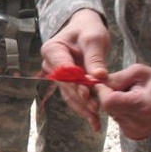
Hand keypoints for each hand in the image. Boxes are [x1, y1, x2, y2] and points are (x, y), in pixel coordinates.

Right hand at [41, 8, 110, 130]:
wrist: (86, 30)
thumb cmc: (88, 30)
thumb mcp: (94, 39)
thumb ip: (95, 58)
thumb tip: (99, 76)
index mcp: (53, 50)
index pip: (62, 68)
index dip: (74, 81)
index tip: (86, 91)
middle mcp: (51, 65)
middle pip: (65, 85)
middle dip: (80, 97)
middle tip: (95, 107)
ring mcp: (58, 76)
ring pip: (69, 94)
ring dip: (82, 107)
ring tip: (96, 118)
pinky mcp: (67, 84)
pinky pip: (74, 98)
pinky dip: (84, 108)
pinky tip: (94, 121)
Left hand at [100, 65, 150, 140]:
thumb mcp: (141, 72)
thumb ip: (118, 77)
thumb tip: (97, 80)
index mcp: (141, 105)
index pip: (108, 102)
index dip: (102, 91)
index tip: (105, 81)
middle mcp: (138, 123)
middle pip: (109, 108)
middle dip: (109, 95)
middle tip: (123, 86)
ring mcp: (136, 131)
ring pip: (112, 114)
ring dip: (117, 104)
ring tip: (133, 96)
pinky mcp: (135, 135)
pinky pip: (119, 121)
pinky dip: (122, 111)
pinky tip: (134, 106)